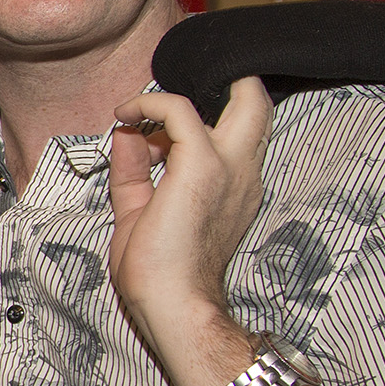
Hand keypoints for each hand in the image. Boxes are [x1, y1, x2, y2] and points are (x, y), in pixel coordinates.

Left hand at [108, 78, 270, 370]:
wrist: (171, 305)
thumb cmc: (159, 273)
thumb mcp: (140, 210)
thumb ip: (135, 170)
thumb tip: (128, 133)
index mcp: (235, 184)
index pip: (242, 129)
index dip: (212, 108)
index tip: (164, 115)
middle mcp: (242, 171)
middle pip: (260, 102)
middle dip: (225, 81)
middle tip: (173, 88)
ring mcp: (229, 166)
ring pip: (243, 95)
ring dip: (190, 88)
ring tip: (141, 106)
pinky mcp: (202, 165)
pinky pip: (178, 111)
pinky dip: (150, 104)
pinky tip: (125, 116)